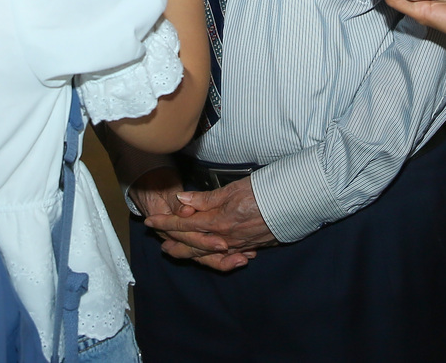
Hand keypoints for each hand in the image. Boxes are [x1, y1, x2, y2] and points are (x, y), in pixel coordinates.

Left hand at [144, 175, 274, 271]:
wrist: (295, 202)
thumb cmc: (264, 190)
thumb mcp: (231, 189)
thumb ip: (206, 198)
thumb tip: (182, 201)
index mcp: (218, 221)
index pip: (185, 223)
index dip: (166, 222)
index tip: (150, 220)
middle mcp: (226, 237)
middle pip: (193, 243)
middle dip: (174, 242)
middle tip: (160, 243)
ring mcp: (239, 245)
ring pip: (207, 252)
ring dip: (189, 252)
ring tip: (176, 252)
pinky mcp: (251, 247)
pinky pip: (225, 255)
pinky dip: (212, 256)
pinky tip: (208, 255)